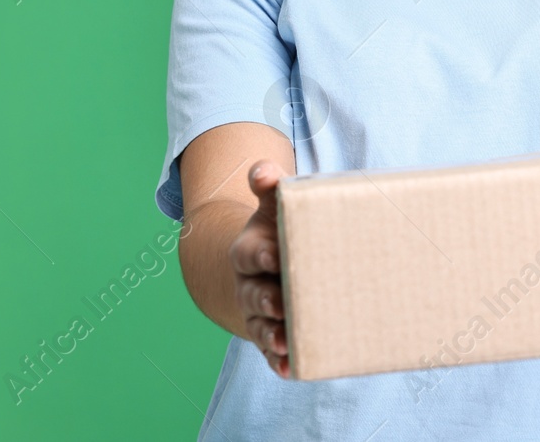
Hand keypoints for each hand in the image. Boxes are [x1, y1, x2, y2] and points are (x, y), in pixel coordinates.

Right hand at [229, 160, 289, 377]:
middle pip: (254, 294)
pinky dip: (279, 362)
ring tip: (286, 341)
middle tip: (283, 302)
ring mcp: (258, 314)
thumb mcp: (273, 206)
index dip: (261, 255)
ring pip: (261, 327)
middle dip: (266, 299)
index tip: (276, 255)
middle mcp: (249, 285)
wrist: (274, 264)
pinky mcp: (271, 337)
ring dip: (272, 335)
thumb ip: (271, 186)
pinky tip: (291, 369)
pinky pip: (272, 353)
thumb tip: (263, 170)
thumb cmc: (280, 230)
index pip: (249, 253)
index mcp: (249, 251)